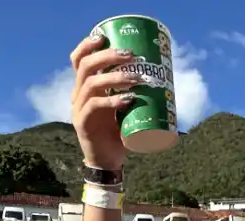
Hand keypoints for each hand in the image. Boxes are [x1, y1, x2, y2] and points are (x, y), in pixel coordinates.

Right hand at [70, 35, 137, 169]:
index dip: (88, 45)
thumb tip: (165, 79)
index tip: (105, 35)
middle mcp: (79, 94)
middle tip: (131, 55)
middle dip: (108, 56)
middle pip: (86, 66)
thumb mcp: (128, 109)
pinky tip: (128, 100)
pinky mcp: (83, 123)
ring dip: (115, 77)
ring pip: (91, 84)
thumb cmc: (120, 132)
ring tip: (137, 78)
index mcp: (87, 88)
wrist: (109, 160)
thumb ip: (137, 93)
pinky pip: (95, 106)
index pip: (79, 60)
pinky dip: (112, 101)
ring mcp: (79, 108)